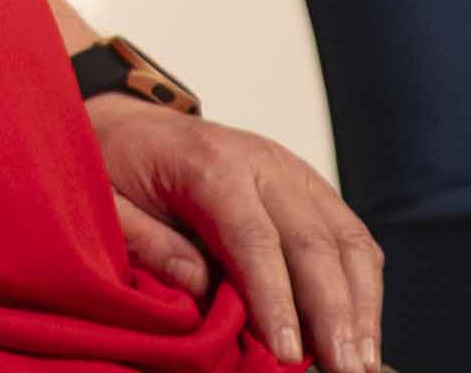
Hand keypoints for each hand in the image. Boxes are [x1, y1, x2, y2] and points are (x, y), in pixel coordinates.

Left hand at [93, 98, 383, 371]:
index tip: (286, 350)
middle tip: (344, 369)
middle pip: (314, 242)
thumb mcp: (106, 198)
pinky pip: (351, 237)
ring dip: (361, 306)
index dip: (274, 299)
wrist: (130, 122)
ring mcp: (294, 172)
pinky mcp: (311, 188)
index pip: (253, 237)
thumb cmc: (116, 162)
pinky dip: (364, 286)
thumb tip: (199, 288)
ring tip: (361, 360)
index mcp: (209, 162)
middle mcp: (263, 162)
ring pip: (348, 240)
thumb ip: (146, 241)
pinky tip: (362, 329)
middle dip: (333, 313)